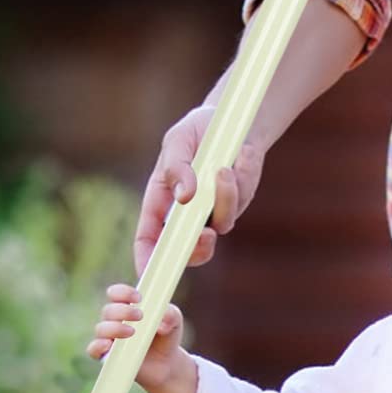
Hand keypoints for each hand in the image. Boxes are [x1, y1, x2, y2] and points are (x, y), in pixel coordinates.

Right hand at [85, 284, 183, 391]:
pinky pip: (94, 350)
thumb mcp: (174, 321)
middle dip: (122, 311)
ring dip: (114, 328)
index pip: (116, 293)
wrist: (167, 363)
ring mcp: (110, 338)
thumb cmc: (166, 336)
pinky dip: (98, 346)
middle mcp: (115, 320)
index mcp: (127, 306)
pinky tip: (109, 345)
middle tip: (140, 315)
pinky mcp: (107, 357)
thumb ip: (171, 313)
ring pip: (101, 329)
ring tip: (133, 332)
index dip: (123, 292)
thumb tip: (162, 318)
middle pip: (108, 310)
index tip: (138, 297)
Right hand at [134, 104, 266, 276]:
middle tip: (206, 235)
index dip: (148, 259)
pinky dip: (242, 175)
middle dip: (198, 249)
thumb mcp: (177, 141)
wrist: (230, 121)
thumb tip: (185, 196)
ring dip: (224, 198)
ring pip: (220, 224)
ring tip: (224, 168)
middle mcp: (185, 215)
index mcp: (160, 202)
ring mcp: (212, 213)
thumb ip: (176, 167)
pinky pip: (239, 200)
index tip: (150, 272)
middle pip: (188, 251)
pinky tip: (243, 153)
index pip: (149, 239)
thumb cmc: (195, 132)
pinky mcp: (236, 203)